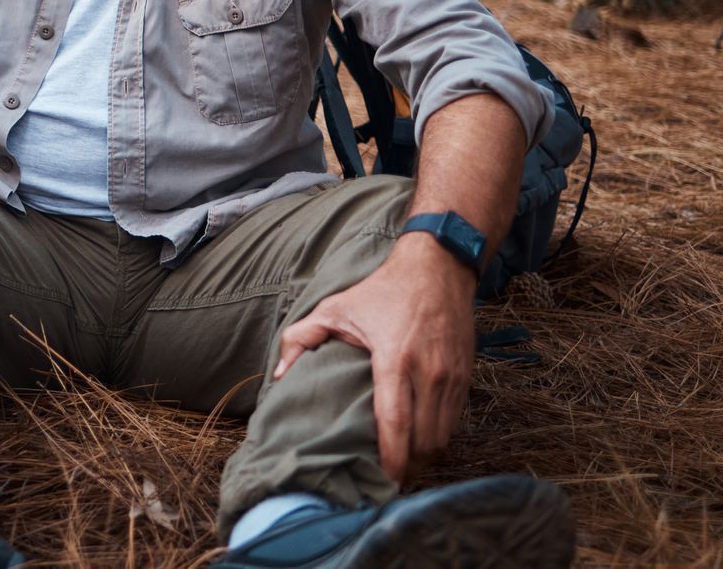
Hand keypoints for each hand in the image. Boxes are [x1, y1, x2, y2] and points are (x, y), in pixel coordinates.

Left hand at [272, 235, 475, 482]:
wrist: (437, 269)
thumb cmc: (382, 291)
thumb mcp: (335, 308)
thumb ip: (301, 339)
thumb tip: (279, 375)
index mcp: (394, 359)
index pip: (396, 423)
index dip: (391, 458)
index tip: (383, 479)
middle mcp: (429, 372)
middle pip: (424, 440)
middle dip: (408, 465)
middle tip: (388, 478)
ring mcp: (452, 376)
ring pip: (444, 435)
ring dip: (425, 456)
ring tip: (404, 466)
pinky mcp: (467, 376)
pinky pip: (456, 421)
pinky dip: (440, 437)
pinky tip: (421, 441)